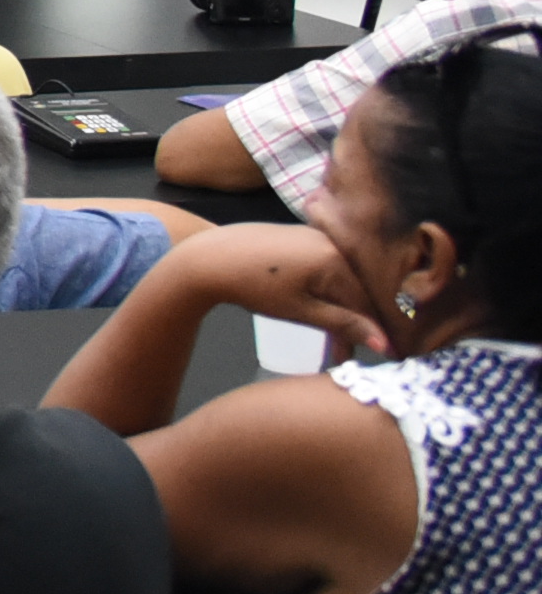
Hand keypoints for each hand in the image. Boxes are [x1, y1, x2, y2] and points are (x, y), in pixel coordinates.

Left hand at [155, 221, 385, 359]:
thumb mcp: (302, 311)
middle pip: (354, 291)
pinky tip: (318, 313)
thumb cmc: (254, 287)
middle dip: (353, 326)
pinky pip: (324, 268)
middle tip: (345, 357)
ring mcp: (314, 236)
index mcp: (336, 258)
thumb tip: (385, 344)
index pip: (368, 302)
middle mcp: (330, 242)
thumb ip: (344, 325)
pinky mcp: (299, 236)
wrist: (207, 258)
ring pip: (339, 282)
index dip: (376, 332)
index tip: (385, 358)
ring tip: (330, 346)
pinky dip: (324, 293)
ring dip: (338, 312)